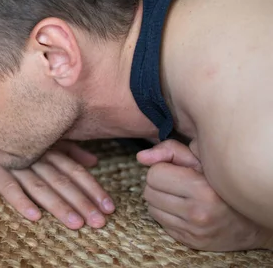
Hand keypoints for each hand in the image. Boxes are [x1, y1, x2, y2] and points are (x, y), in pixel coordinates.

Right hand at [0, 131, 114, 229]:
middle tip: (99, 222)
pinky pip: (7, 186)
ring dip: (58, 206)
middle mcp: (33, 155)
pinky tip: (34, 216)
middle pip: (62, 180)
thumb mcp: (38, 138)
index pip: (74, 169)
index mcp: (46, 148)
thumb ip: (66, 149)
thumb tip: (93, 161)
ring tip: (75, 223)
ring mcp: (11, 162)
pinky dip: (20, 201)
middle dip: (82, 202)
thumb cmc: (6, 133)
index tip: (109, 207)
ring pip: (40, 186)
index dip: (92, 188)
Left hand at [137, 139, 272, 250]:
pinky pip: (161, 223)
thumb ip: (171, 151)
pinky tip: (184, 209)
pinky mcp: (190, 242)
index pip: (154, 174)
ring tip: (181, 195)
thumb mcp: (203, 158)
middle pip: (148, 192)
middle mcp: (197, 214)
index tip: (176, 169)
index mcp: (202, 190)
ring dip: (161, 199)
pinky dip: (167, 214)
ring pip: (151, 208)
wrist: (253, 220)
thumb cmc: (224, 183)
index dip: (162, 168)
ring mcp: (193, 231)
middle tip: (177, 182)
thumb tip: (141, 157)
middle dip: (159, 184)